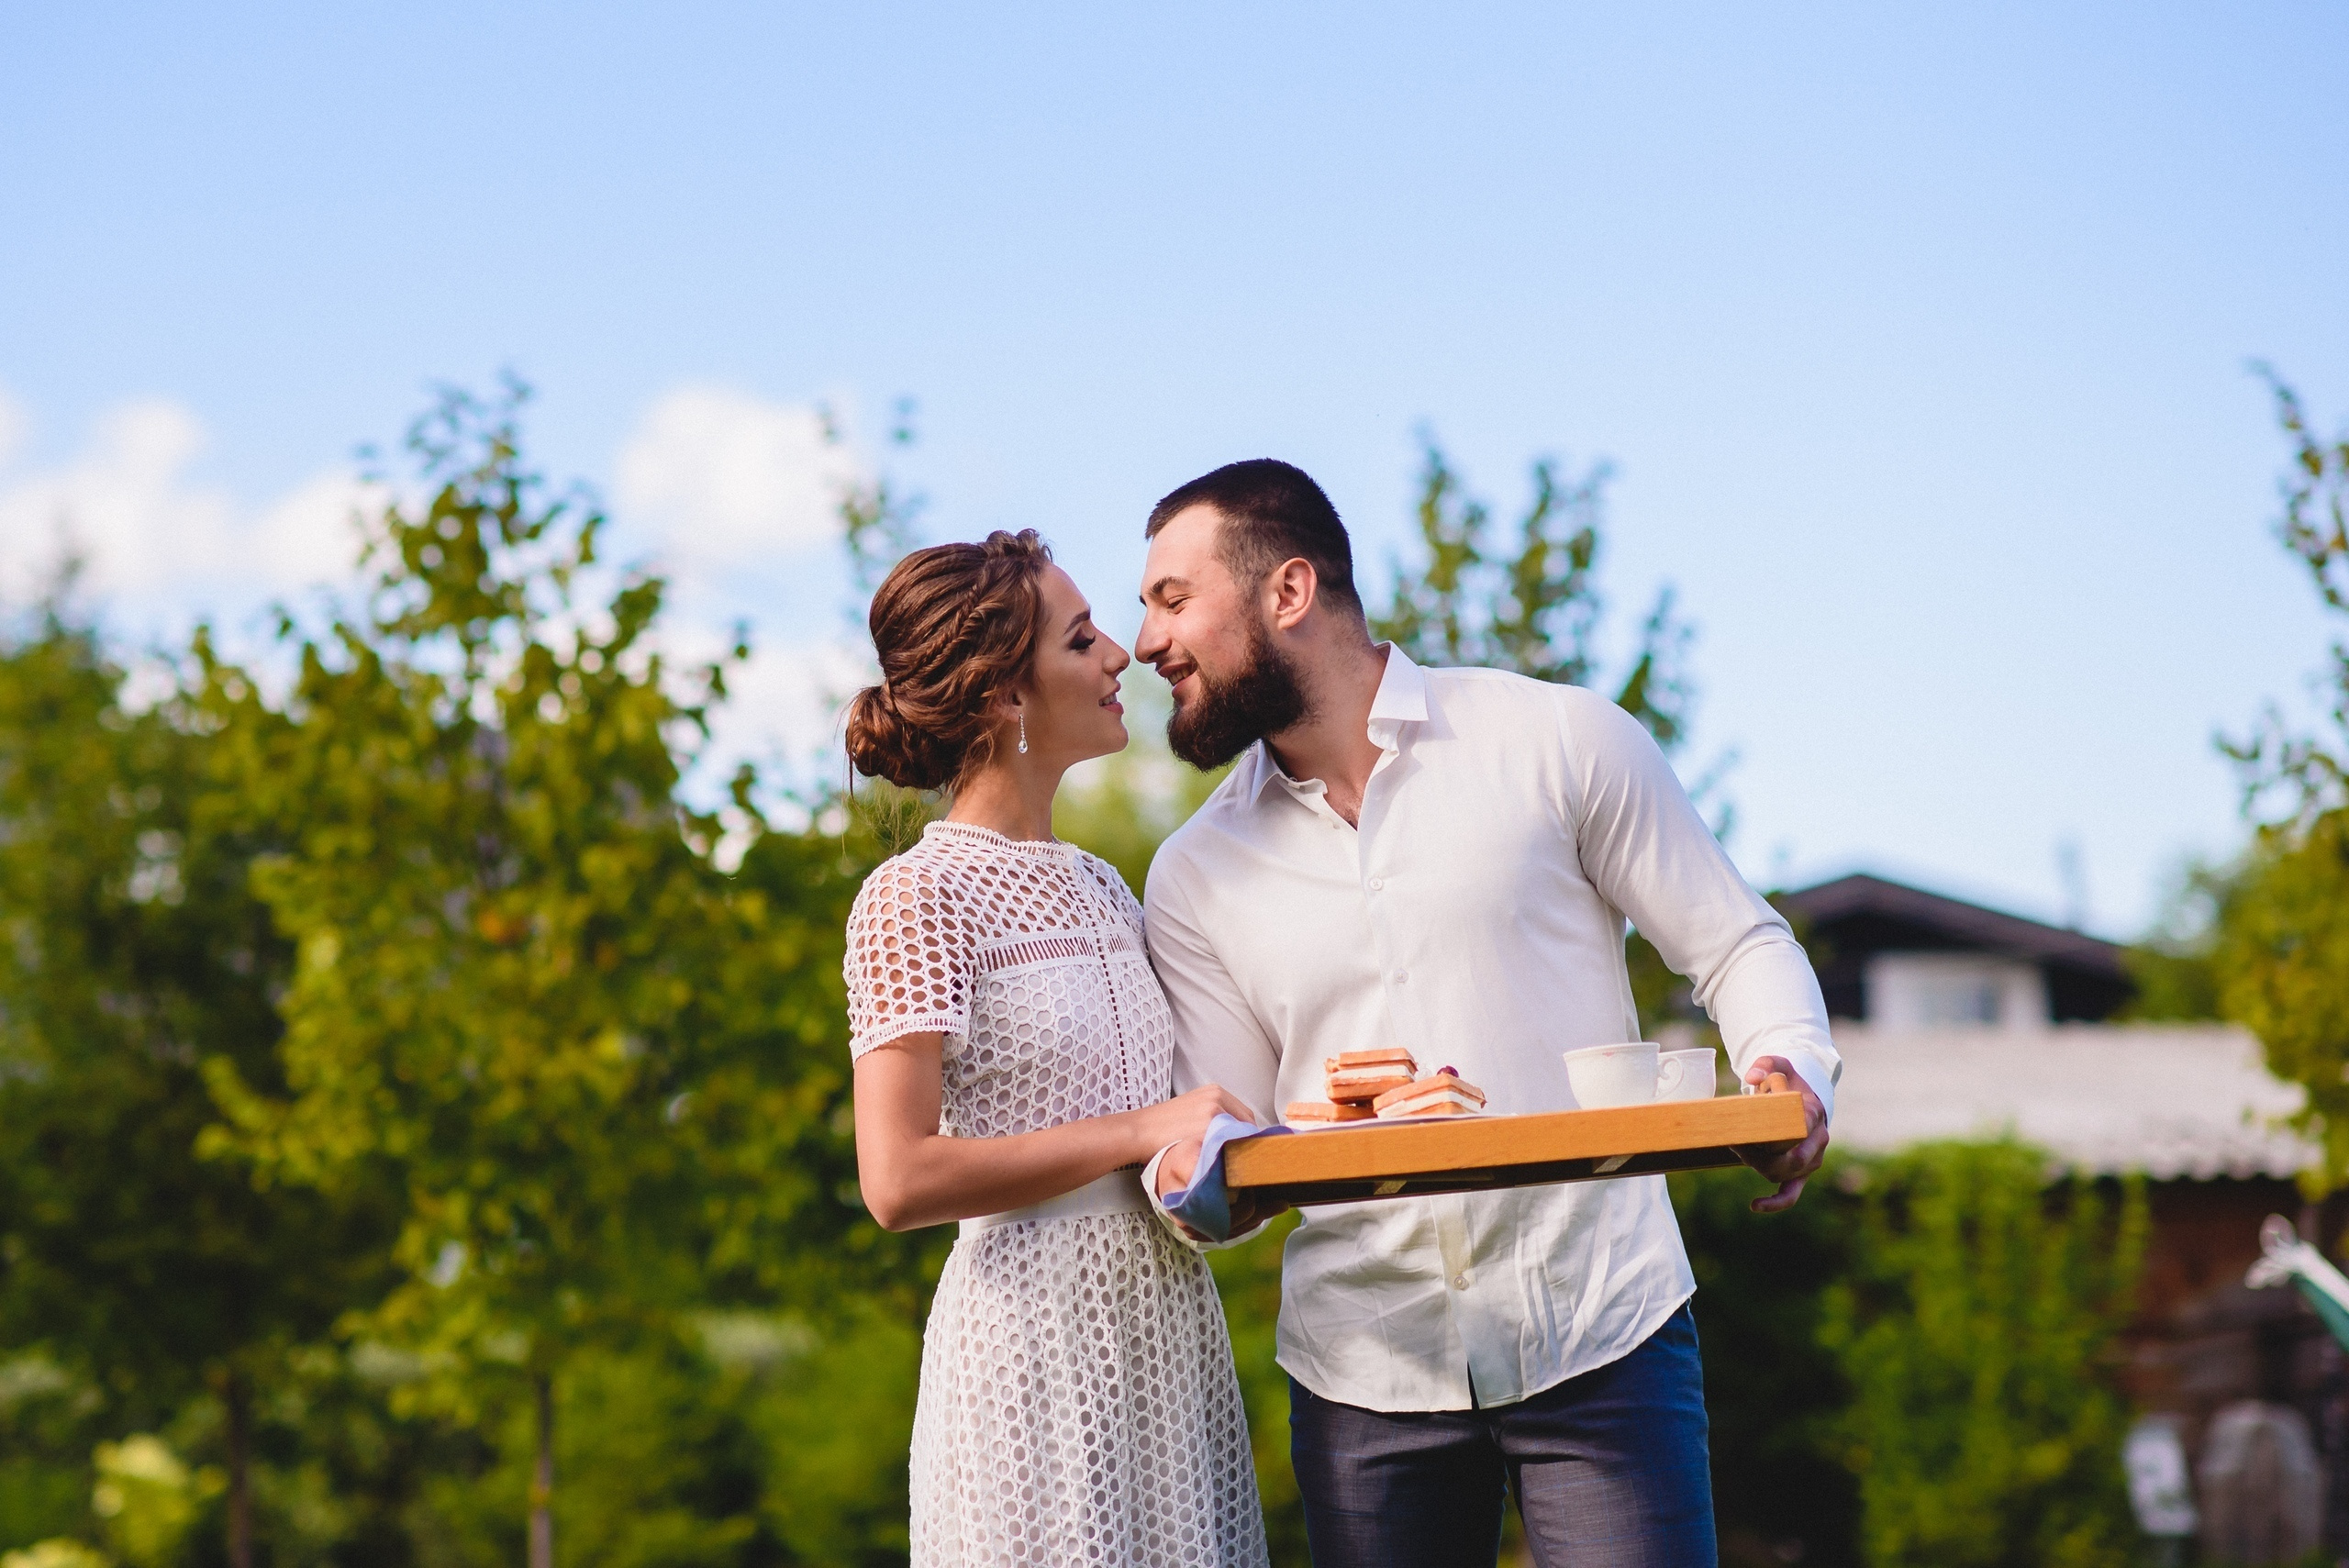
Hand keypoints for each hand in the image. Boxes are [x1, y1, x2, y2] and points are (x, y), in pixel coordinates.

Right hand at [1133, 1084, 1254, 1178]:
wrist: (1140, 1131)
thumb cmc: (1162, 1125)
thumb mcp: (1192, 1109)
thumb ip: (1215, 1115)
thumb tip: (1234, 1134)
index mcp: (1215, 1091)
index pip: (1245, 1116)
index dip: (1245, 1134)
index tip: (1240, 1147)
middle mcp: (1217, 1098)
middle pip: (1247, 1125)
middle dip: (1243, 1142)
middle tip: (1235, 1158)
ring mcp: (1214, 1112)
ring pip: (1240, 1135)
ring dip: (1237, 1149)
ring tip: (1227, 1162)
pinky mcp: (1207, 1127)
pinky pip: (1228, 1144)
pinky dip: (1227, 1155)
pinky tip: (1219, 1163)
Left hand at [1734, 1055, 1827, 1213]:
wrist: (1801, 1098)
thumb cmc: (1786, 1082)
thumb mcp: (1776, 1065)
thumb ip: (1765, 1064)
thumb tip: (1753, 1078)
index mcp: (1813, 1113)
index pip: (1796, 1130)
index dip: (1769, 1133)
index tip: (1745, 1127)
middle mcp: (1818, 1139)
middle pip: (1789, 1159)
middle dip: (1758, 1154)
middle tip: (1735, 1140)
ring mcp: (1812, 1159)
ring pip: (1782, 1173)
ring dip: (1756, 1165)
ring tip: (1738, 1148)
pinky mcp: (1802, 1173)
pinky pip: (1791, 1194)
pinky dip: (1775, 1203)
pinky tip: (1754, 1205)